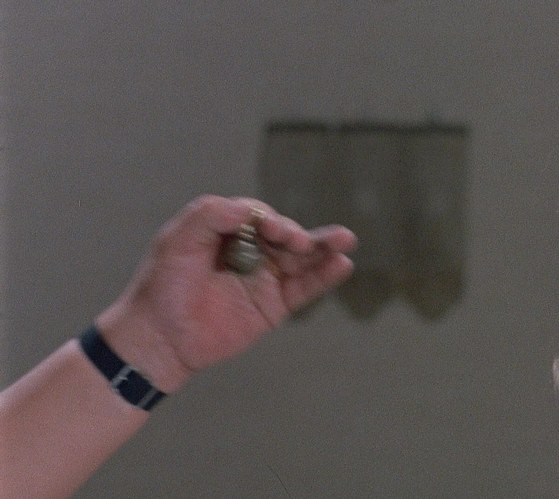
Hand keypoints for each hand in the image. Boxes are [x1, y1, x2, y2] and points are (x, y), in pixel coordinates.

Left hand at [95, 195, 356, 391]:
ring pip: (302, 260)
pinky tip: (342, 265)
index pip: (259, 217)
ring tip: (347, 240)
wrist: (157, 337)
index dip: (271, 221)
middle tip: (304, 241)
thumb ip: (211, 214)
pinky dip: (324, 277)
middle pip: (287, 236)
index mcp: (228, 232)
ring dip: (324, 249)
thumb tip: (251, 209)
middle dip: (302, 234)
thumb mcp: (177, 239)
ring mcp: (265, 279)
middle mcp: (251, 252)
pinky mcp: (274, 306)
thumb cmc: (162, 285)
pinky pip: (304, 289)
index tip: (273, 231)